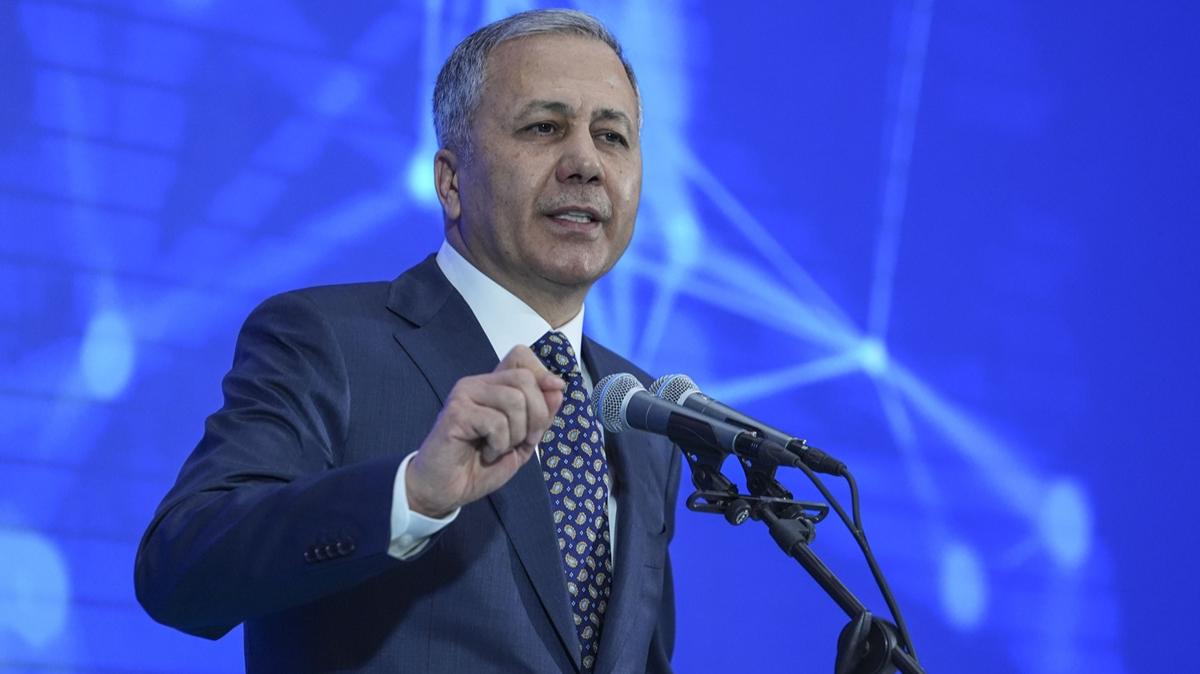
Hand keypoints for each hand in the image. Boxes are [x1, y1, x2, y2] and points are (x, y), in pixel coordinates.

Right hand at [405, 345, 565, 516]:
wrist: (446, 490)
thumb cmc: (480, 466)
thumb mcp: (522, 442)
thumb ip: (541, 416)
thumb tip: (558, 387)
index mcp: (493, 386)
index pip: (520, 356)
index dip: (542, 372)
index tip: (554, 392)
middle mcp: (478, 383)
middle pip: (525, 379)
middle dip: (536, 415)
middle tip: (522, 441)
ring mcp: (464, 395)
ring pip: (514, 400)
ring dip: (516, 434)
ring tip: (498, 448)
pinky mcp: (456, 412)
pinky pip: (496, 421)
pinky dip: (499, 444)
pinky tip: (485, 453)